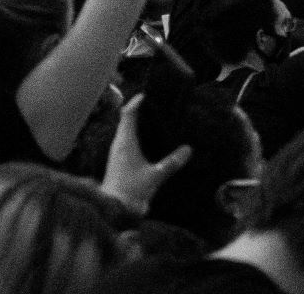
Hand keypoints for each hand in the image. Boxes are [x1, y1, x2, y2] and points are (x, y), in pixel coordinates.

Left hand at [101, 95, 191, 215]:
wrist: (115, 208)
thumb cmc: (132, 190)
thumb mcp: (155, 176)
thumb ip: (172, 163)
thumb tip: (188, 149)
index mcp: (125, 142)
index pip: (128, 114)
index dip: (136, 103)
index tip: (147, 95)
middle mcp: (118, 144)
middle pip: (125, 120)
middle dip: (138, 110)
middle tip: (154, 105)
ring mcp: (117, 152)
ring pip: (125, 130)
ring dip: (136, 123)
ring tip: (152, 120)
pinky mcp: (118, 160)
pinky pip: (126, 141)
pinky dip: (135, 135)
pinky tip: (147, 141)